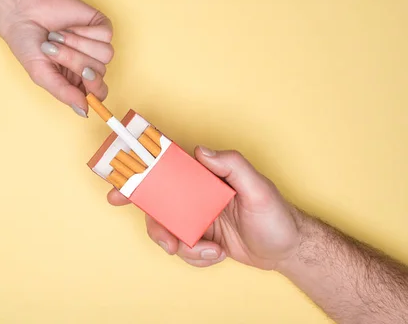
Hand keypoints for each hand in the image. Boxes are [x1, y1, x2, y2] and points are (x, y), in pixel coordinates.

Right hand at [0, 0, 113, 116]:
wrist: (21, 12)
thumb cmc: (28, 45)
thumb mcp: (41, 74)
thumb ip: (64, 93)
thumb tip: (84, 112)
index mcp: (76, 81)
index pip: (99, 93)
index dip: (95, 87)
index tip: (83, 75)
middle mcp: (89, 64)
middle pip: (100, 72)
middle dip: (75, 60)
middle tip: (52, 49)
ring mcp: (95, 45)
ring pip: (105, 54)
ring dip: (78, 45)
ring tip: (57, 36)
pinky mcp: (98, 25)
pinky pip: (105, 35)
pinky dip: (85, 31)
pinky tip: (68, 28)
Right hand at [108, 146, 302, 268]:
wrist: (287, 251)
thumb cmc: (277, 215)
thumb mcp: (259, 188)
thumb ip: (232, 166)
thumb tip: (200, 151)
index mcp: (206, 176)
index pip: (170, 165)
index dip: (141, 168)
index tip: (119, 180)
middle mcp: (197, 195)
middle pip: (159, 201)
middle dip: (150, 218)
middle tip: (157, 234)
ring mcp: (196, 217)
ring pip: (167, 228)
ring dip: (179, 244)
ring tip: (206, 250)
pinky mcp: (200, 238)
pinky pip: (183, 248)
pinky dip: (196, 256)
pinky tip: (217, 254)